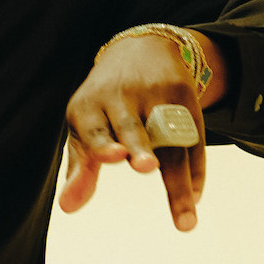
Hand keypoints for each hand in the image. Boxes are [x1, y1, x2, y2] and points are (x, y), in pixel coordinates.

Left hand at [58, 30, 222, 231]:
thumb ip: (80, 168)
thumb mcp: (85, 126)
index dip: (101, 143)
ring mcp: (156, 95)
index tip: (112, 157)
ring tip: (187, 213)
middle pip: (133, 128)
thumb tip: (67, 208)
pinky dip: (196, 172)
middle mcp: (122, 97)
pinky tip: (194, 198)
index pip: (94, 128)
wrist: (139, 50)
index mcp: (90, 106)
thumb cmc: (103, 103)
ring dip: (180, 180)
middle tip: (143, 166)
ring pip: (170, 141)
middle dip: (139, 147)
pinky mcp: (185, 96)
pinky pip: (194, 139)